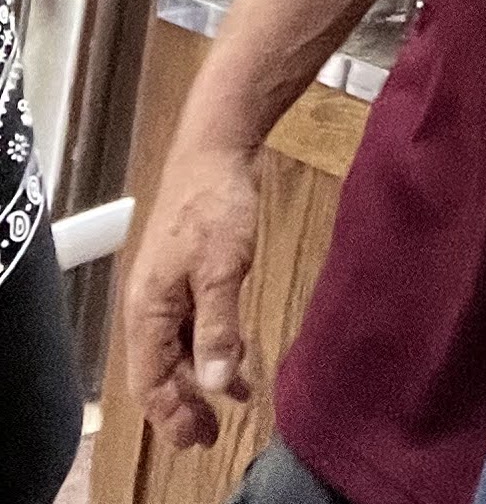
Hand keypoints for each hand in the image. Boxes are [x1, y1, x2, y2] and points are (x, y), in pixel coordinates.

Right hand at [123, 136, 261, 449]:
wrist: (216, 149)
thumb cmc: (213, 203)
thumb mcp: (223, 269)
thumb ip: (218, 326)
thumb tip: (212, 381)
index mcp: (147, 309)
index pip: (150, 381)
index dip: (170, 415)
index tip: (196, 438)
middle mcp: (149, 305)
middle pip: (160, 370)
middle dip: (184, 404)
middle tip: (211, 433)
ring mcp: (167, 288)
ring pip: (177, 348)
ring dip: (200, 375)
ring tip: (231, 400)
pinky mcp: (186, 274)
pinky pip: (191, 324)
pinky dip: (210, 345)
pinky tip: (236, 355)